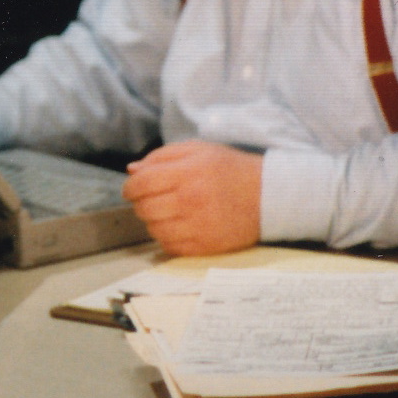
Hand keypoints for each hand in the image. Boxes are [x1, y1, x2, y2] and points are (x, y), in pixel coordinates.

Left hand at [122, 139, 261, 255]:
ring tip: (163, 212)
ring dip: (152, 221)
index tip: (131, 189)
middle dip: (139, 203)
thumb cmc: (230, 169)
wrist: (268, 196)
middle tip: (148, 199)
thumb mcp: (198, 150)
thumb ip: (162, 156)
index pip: (142, 183)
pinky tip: (175, 226)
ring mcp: (198, 226)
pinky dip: (166, 238)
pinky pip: (170, 247)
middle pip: (145, 208)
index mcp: (187, 173)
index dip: (130, 187)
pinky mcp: (206, 246)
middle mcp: (191, 201)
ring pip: (154, 229)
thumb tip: (133, 170)